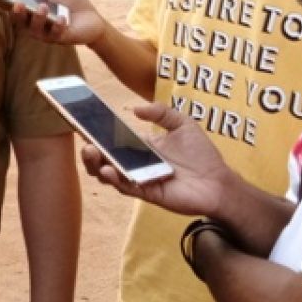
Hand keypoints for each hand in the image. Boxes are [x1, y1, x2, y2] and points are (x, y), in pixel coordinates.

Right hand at [7, 0, 105, 46]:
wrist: (92, 17)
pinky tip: (62, 18)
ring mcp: (45, 33)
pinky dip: (57, 26)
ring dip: (38, 18)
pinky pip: (54, 34)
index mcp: (29, 9)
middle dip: (17, 13)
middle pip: (19, 20)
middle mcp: (33, 23)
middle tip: (17, 3)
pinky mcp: (59, 39)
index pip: (10, 5)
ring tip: (43, 7)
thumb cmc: (71, 1)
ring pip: (35, 29)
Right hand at [81, 101, 234, 217]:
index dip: (98, 132)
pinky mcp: (146, 193)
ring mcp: (139, 178)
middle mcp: (136, 163)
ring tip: (91, 154)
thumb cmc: (202, 154)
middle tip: (86, 143)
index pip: (113, 139)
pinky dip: (115, 179)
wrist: (219, 181)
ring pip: (109, 174)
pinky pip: (126, 187)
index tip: (83, 121)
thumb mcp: (183, 124)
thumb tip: (136, 109)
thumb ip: (161, 112)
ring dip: (96, 165)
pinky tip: (109, 170)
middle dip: (90, 151)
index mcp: (141, 146)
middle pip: (105, 158)